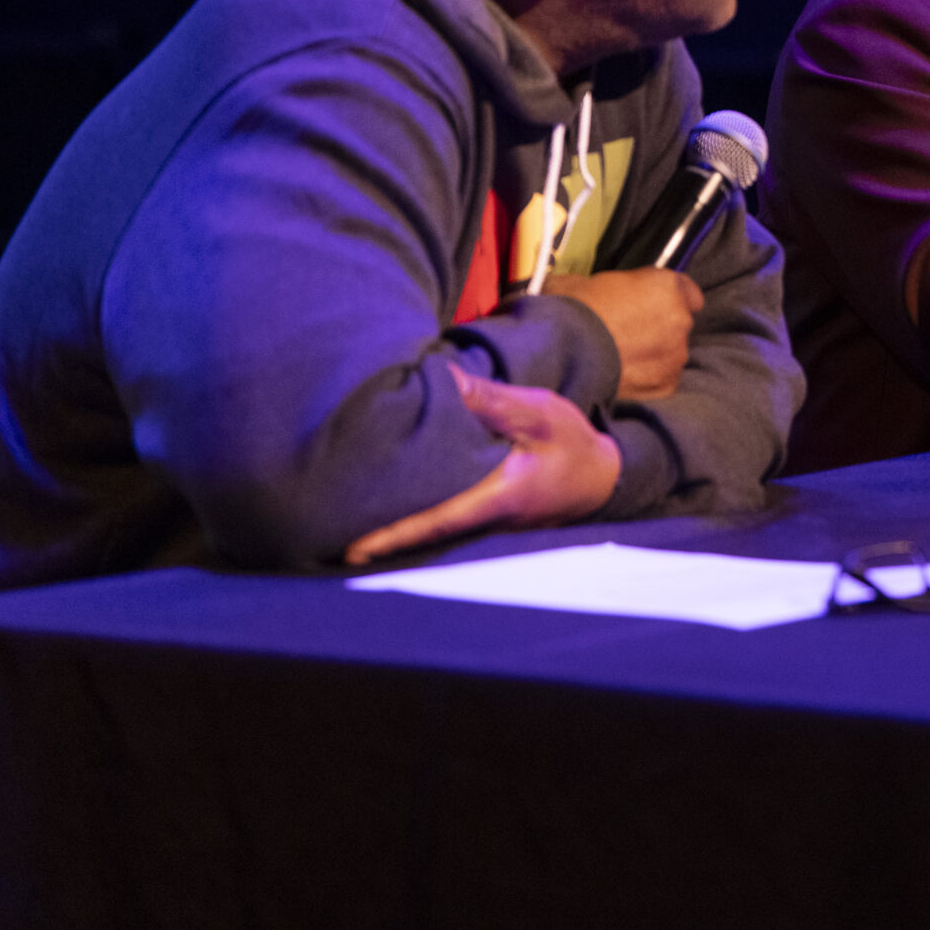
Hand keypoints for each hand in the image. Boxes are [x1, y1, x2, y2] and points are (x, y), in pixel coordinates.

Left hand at [344, 364, 620, 563]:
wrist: (603, 475)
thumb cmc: (570, 442)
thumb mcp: (538, 411)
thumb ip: (489, 400)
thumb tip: (441, 379)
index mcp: (501, 496)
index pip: (438, 521)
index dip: (394, 537)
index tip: (354, 550)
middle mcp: (489, 522)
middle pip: (425, 541)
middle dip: (379, 546)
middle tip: (327, 547)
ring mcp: (488, 530)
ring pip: (433, 540)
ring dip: (394, 541)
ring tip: (343, 541)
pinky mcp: (488, 525)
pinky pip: (445, 533)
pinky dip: (415, 532)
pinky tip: (387, 525)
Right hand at [540, 268, 701, 399]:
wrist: (562, 353)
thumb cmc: (571, 310)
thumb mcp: (585, 281)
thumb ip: (611, 286)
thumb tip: (598, 291)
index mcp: (666, 287)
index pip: (687, 292)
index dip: (667, 298)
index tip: (651, 303)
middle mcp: (680, 320)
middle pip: (678, 323)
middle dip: (659, 327)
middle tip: (626, 332)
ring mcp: (676, 355)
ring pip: (670, 353)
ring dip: (653, 354)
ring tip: (620, 358)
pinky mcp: (666, 385)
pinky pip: (661, 378)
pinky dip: (647, 378)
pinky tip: (623, 376)